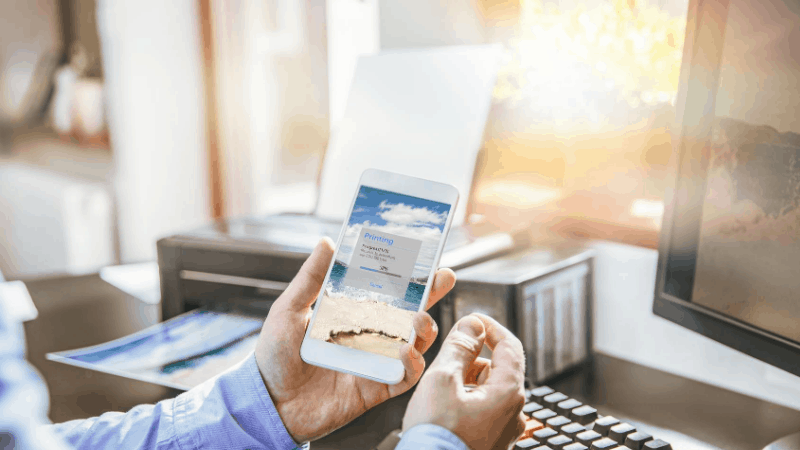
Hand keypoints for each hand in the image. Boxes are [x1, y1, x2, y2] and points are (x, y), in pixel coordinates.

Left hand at [254, 238, 456, 442]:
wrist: (269, 403)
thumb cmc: (274, 356)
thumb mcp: (289, 310)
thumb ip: (311, 279)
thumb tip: (327, 242)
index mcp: (351, 314)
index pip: (385, 290)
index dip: (406, 274)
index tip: (421, 256)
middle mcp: (368, 336)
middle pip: (408, 311)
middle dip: (430, 294)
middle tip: (443, 277)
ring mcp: (375, 362)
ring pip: (415, 343)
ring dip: (424, 329)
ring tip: (418, 319)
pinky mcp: (377, 388)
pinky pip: (406, 377)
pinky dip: (412, 364)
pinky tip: (405, 352)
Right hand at [402, 314, 526, 449]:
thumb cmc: (436, 436)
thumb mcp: (443, 380)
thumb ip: (459, 347)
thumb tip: (473, 326)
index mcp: (508, 392)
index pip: (509, 345)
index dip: (489, 327)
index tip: (472, 320)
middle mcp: (513, 412)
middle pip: (497, 369)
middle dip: (471, 358)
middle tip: (444, 358)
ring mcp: (503, 431)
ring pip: (487, 391)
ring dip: (466, 382)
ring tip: (439, 390)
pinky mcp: (490, 443)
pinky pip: (482, 411)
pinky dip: (465, 402)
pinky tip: (443, 410)